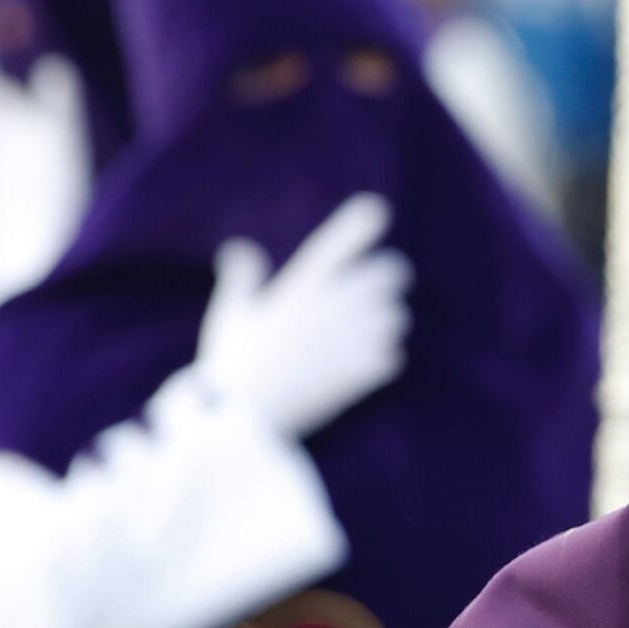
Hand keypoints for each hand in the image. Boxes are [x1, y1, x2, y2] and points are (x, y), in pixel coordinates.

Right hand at [194, 192, 412, 439]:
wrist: (244, 417)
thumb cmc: (232, 362)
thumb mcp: (230, 314)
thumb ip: (241, 278)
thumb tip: (239, 248)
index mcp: (305, 284)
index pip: (344, 239)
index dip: (363, 221)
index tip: (376, 210)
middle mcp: (338, 303)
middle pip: (391, 274)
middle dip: (387, 280)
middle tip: (376, 291)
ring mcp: (355, 336)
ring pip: (397, 316)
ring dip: (386, 323)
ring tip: (364, 335)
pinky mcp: (365, 371)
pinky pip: (394, 357)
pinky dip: (383, 361)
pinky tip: (363, 369)